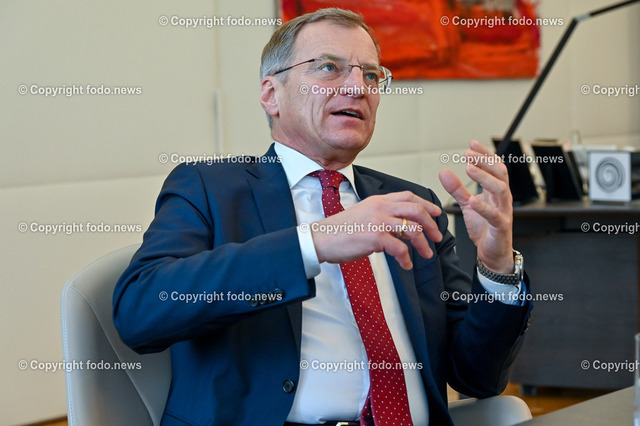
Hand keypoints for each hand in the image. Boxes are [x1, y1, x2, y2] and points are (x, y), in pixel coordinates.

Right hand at [311, 191, 442, 269]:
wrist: (321, 238)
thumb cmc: (340, 230)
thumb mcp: (364, 215)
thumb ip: (383, 217)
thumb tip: (402, 229)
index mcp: (378, 201)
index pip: (408, 196)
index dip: (426, 204)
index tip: (436, 213)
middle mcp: (381, 207)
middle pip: (416, 210)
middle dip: (431, 224)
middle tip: (437, 236)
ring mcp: (379, 221)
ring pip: (413, 229)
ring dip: (423, 244)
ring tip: (427, 254)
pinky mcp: (376, 237)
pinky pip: (400, 248)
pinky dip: (406, 258)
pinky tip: (406, 265)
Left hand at [438, 140, 513, 273]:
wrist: (492, 252)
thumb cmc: (484, 227)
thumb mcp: (467, 204)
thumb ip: (457, 189)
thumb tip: (444, 171)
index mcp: (496, 191)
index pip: (495, 166)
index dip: (485, 154)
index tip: (472, 143)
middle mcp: (503, 198)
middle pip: (500, 173)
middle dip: (484, 161)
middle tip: (467, 154)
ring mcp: (504, 211)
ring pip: (500, 189)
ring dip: (484, 178)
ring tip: (469, 169)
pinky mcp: (500, 226)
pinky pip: (494, 215)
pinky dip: (483, 207)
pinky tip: (472, 200)